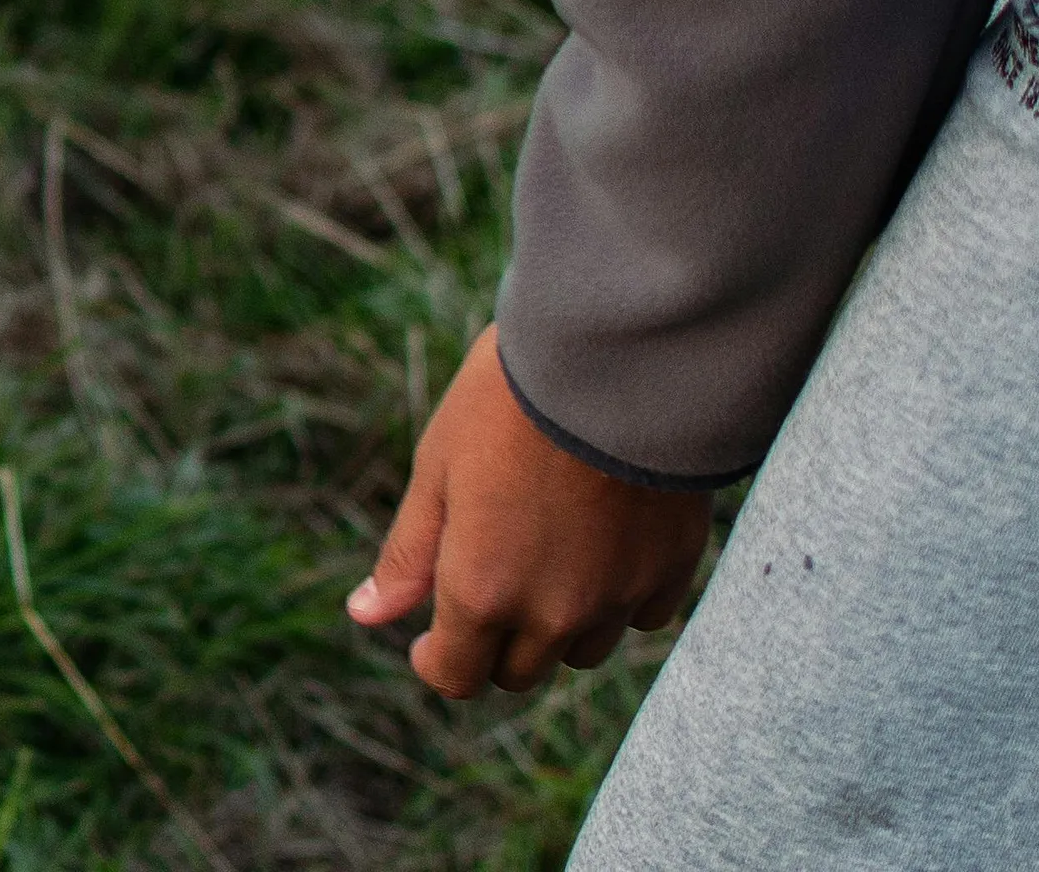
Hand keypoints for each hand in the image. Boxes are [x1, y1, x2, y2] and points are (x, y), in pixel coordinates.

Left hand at [350, 326, 711, 695]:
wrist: (616, 361)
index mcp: (483, 591)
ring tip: (544, 550)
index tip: (428, 635)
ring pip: (581, 651)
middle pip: (518, 672)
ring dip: (556, 625)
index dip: (436, 660)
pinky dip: (615, 597)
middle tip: (484, 578)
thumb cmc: (507, 406)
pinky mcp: (672, 572)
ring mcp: (619, 597)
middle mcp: (555, 613)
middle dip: (492, 641)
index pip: (457, 678)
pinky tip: (600, 543)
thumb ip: (408, 555)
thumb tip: (366, 615)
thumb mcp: (437, 471)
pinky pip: (639, 616)